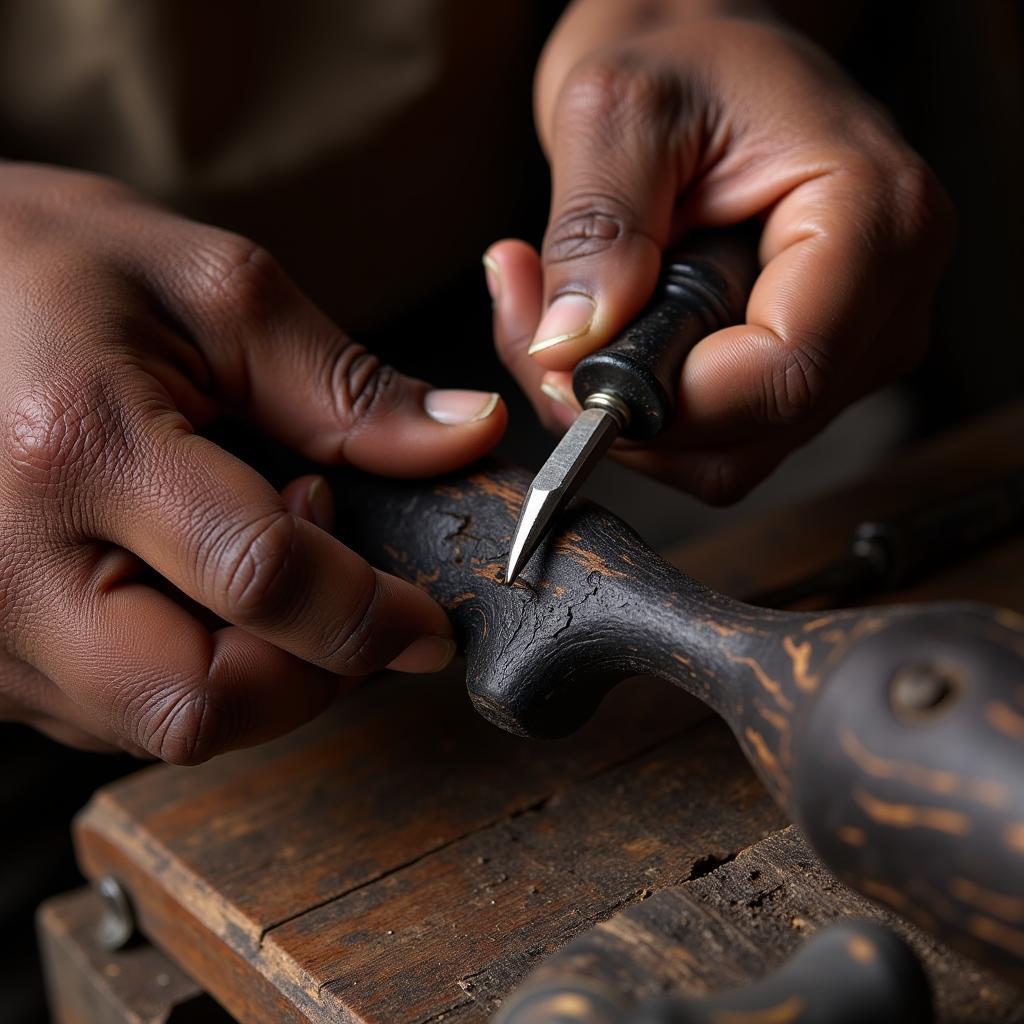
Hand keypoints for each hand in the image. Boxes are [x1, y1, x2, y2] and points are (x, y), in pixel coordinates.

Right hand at [0, 163, 505, 760]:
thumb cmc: (44, 265)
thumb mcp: (211, 290)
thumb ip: (347, 384)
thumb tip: (469, 437)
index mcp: (79, 444)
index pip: (262, 578)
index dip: (373, 614)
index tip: (429, 623)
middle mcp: (8, 566)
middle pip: (199, 704)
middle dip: (309, 675)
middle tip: (338, 597)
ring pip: (159, 726)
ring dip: (256, 677)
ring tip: (257, 571)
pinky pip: (112, 713)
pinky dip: (191, 673)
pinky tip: (194, 594)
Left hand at [488, 7, 952, 502]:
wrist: (706, 55)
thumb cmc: (685, 58)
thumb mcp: (619, 109)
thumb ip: (596, 229)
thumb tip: (571, 346)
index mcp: (872, 217)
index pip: (784, 374)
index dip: (667, 398)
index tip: (573, 366)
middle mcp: (885, 295)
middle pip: (756, 431)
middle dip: (632, 412)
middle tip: (544, 343)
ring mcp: (851, 341)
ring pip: (731, 451)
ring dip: (629, 414)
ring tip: (566, 323)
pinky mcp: (807, 365)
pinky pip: (720, 438)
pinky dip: (646, 410)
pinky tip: (605, 339)